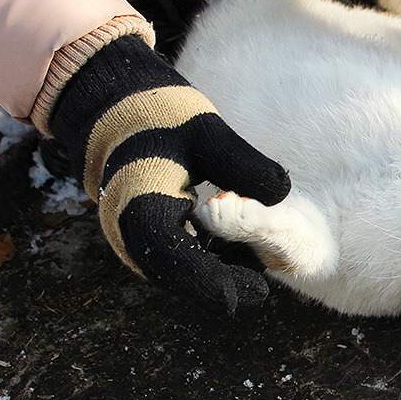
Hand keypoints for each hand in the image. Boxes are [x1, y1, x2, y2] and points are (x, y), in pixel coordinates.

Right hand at [49, 36, 290, 312]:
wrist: (118, 106)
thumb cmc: (163, 115)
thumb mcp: (207, 131)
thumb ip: (242, 162)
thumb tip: (282, 191)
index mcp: (138, 205)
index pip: (173, 259)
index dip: (210, 281)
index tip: (248, 293)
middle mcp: (128, 228)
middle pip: (175, 273)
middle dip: (216, 284)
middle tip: (259, 289)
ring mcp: (132, 232)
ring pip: (173, 268)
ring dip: (209, 273)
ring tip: (252, 270)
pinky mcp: (142, 230)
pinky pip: (170, 254)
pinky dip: (200, 258)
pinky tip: (233, 252)